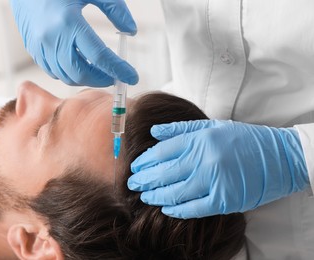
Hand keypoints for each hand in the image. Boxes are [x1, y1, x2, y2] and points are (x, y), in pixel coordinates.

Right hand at [10, 0, 138, 86]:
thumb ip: (115, 9)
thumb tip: (131, 31)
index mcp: (69, 22)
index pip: (99, 56)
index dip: (118, 70)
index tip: (131, 77)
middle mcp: (52, 38)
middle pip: (82, 73)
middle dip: (102, 79)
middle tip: (115, 76)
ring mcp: (40, 46)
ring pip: (66, 76)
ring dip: (86, 78)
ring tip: (99, 72)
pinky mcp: (33, 50)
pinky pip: (53, 71)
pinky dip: (69, 74)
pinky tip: (79, 66)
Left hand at [128, 120, 308, 218]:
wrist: (278, 157)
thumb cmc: (242, 139)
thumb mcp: (212, 126)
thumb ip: (181, 129)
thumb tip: (154, 131)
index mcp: (200, 139)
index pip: (162, 152)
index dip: (145, 161)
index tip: (135, 167)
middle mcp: (204, 159)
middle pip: (163, 172)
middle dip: (143, 180)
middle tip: (132, 184)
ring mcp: (214, 181)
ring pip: (175, 193)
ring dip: (155, 196)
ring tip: (145, 196)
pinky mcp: (224, 200)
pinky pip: (193, 209)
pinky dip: (177, 210)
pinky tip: (166, 208)